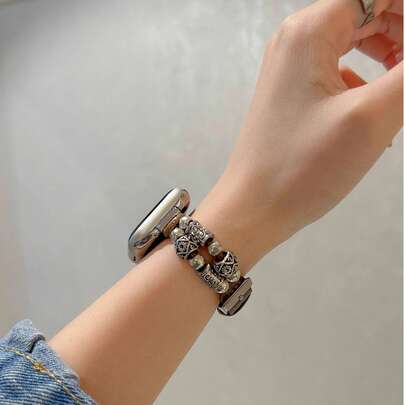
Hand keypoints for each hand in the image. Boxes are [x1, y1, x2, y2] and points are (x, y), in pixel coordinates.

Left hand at [194, 0, 402, 271]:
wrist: (253, 208)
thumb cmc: (302, 168)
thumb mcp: (371, 116)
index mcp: (308, 31)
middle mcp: (294, 41)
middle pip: (367, 13)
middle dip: (401, 36)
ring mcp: (289, 70)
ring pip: (354, 44)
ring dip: (388, 58)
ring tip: (399, 92)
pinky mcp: (291, 95)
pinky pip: (338, 73)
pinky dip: (365, 83)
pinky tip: (374, 114)